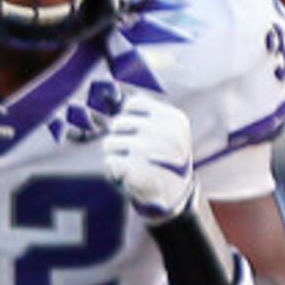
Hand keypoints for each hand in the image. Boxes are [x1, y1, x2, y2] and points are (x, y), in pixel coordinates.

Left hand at [100, 93, 196, 220]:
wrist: (174, 191)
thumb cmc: (164, 156)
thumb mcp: (167, 129)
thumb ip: (146, 111)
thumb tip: (121, 93)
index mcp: (174, 119)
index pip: (133, 104)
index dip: (127, 117)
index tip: (135, 129)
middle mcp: (164, 133)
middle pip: (117, 123)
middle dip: (118, 136)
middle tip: (133, 150)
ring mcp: (149, 152)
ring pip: (109, 142)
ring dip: (114, 153)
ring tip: (132, 162)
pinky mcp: (135, 171)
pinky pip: (109, 162)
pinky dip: (113, 169)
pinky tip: (127, 174)